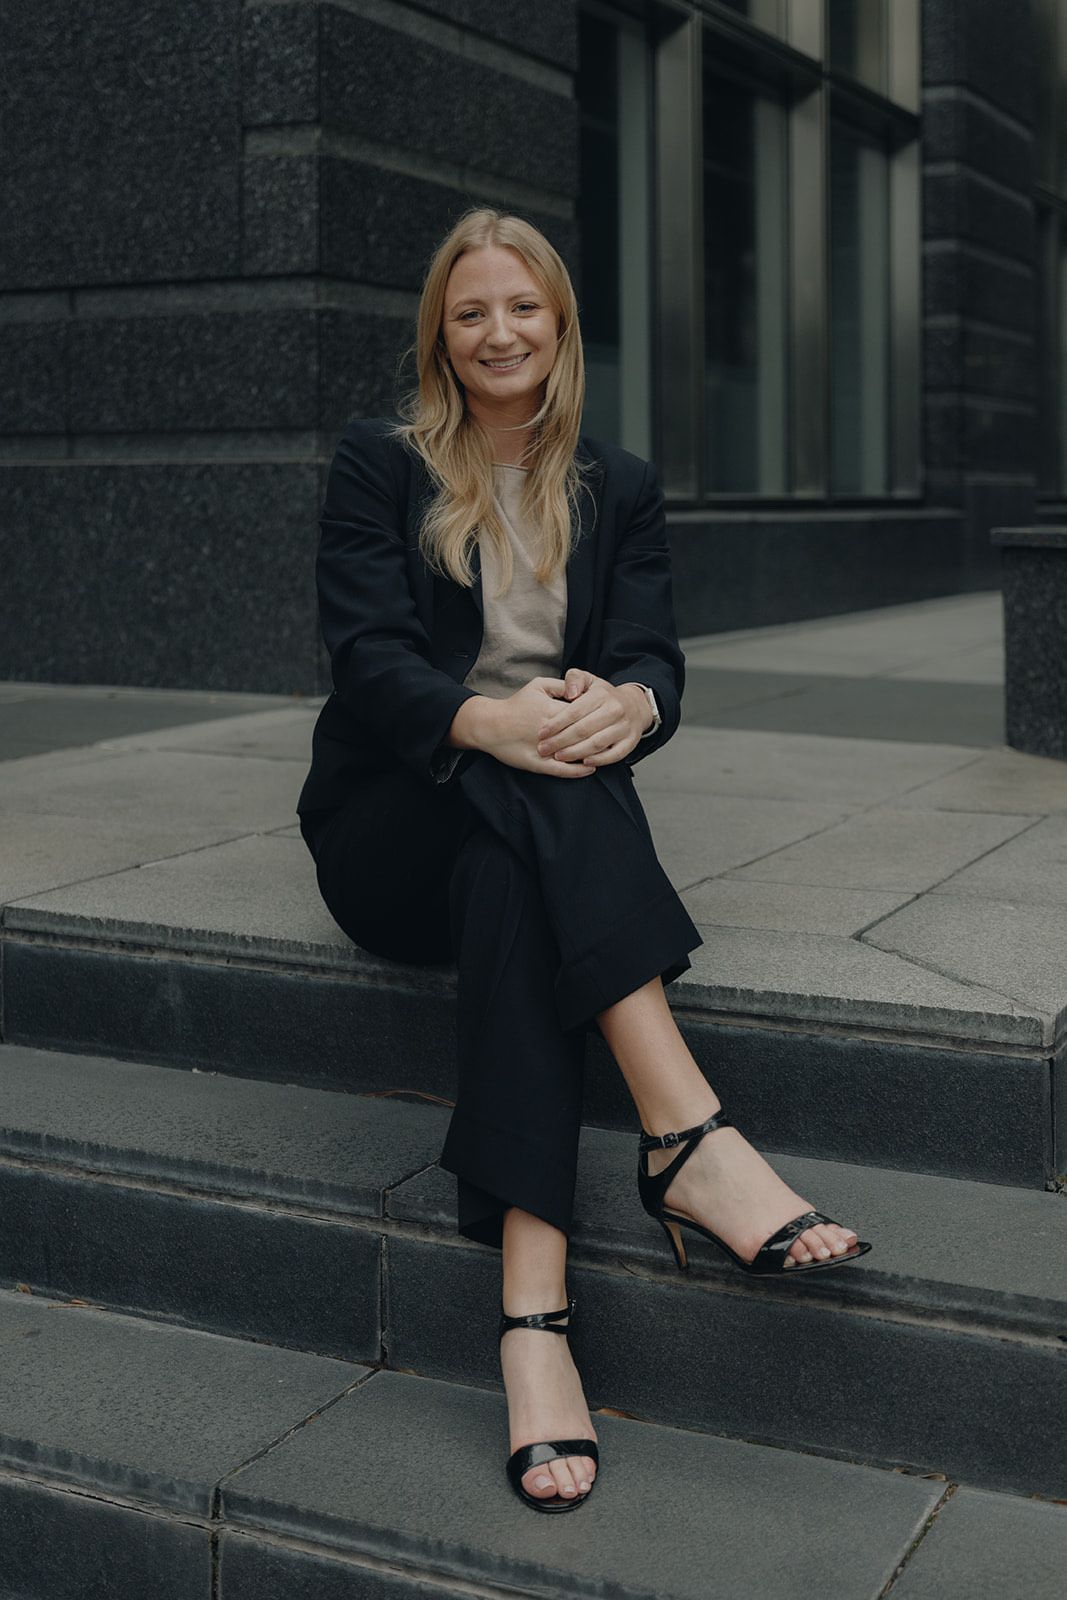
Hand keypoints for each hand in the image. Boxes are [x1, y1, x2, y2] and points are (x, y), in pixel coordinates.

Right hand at [475, 677, 598, 776]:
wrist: (490, 725)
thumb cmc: (515, 705)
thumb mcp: (537, 685)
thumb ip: (561, 685)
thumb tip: (580, 689)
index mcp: (553, 711)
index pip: (584, 714)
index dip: (596, 716)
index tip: (607, 716)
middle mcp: (552, 732)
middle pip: (583, 735)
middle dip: (599, 735)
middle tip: (611, 734)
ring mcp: (545, 750)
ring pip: (575, 755)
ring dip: (591, 755)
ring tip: (605, 753)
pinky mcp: (538, 765)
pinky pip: (563, 771)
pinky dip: (578, 771)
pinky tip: (591, 769)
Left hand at [535, 669, 648, 767]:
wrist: (635, 706)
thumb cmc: (604, 695)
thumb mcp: (589, 680)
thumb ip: (574, 678)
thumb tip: (569, 693)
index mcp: (602, 695)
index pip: (575, 711)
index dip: (556, 724)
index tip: (541, 733)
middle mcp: (615, 710)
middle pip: (584, 730)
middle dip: (560, 741)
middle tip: (544, 748)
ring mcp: (624, 727)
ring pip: (597, 743)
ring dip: (575, 752)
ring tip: (558, 756)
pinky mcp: (630, 742)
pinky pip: (614, 755)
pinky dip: (599, 760)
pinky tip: (583, 762)